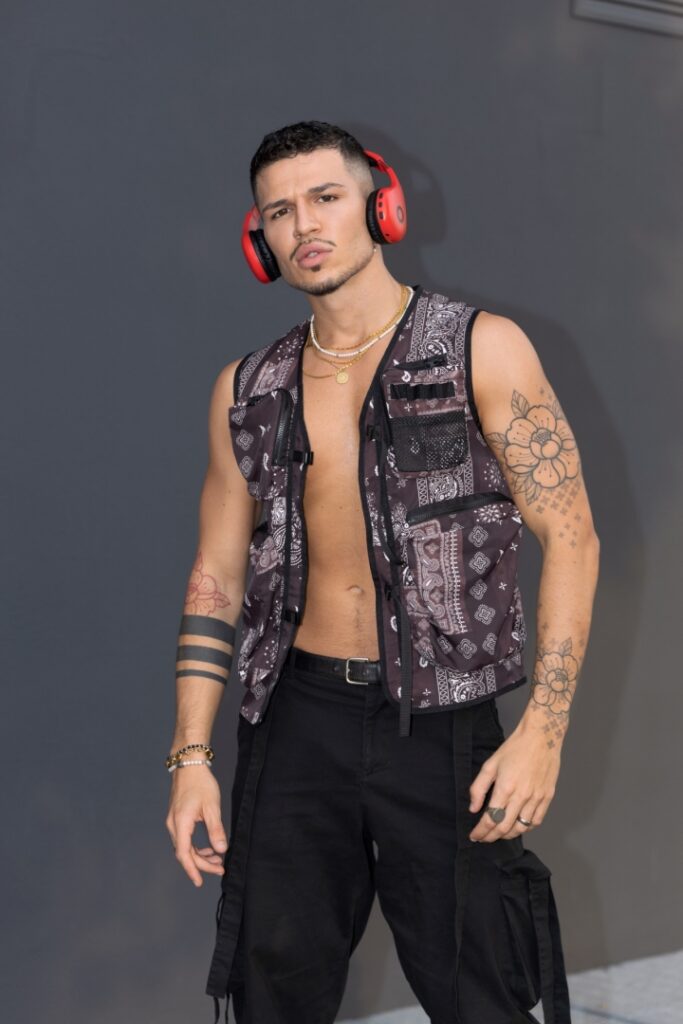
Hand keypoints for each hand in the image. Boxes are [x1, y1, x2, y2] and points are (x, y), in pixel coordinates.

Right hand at [165, 768, 228, 886]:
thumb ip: (216, 829)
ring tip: (218, 860)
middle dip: (202, 864)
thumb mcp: (212, 806)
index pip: (184, 854)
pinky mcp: (177, 818)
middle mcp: (173, 825)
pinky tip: (209, 848)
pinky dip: (196, 846)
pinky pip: (185, 838)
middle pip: (185, 853)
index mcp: (181, 823)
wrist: (189, 764)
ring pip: (185, 846)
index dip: (192, 869)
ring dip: (200, 855)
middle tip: (220, 868)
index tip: (200, 881)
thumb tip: (221, 849)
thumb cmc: (200, 782)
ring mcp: (174, 821)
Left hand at [467, 719, 561, 841]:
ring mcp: (536, 798)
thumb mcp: (490, 764)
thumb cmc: (514, 748)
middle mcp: (522, 796)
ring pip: (521, 828)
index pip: (490, 819)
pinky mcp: (547, 797)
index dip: (481, 831)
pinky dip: (526, 828)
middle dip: (491, 837)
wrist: (541, 737)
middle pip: (504, 827)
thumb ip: (478, 788)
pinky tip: (518, 826)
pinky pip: (536, 821)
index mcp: (505, 788)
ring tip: (499, 833)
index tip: (474, 836)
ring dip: (507, 835)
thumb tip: (473, 808)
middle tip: (483, 838)